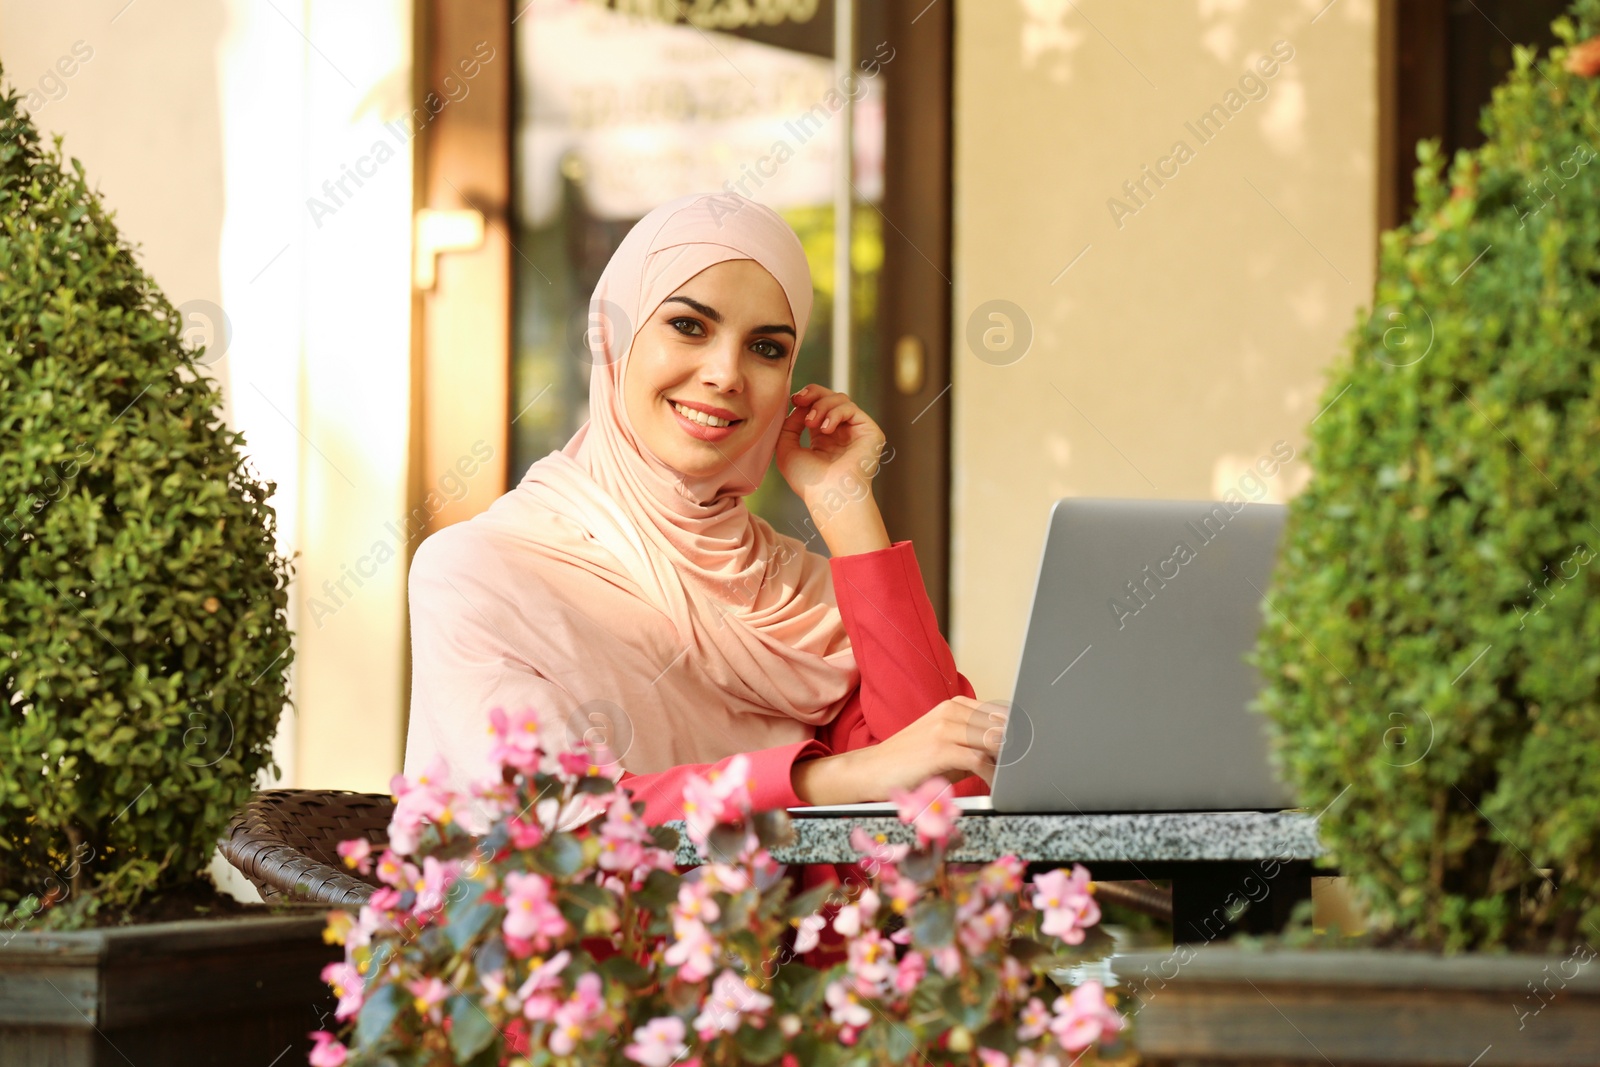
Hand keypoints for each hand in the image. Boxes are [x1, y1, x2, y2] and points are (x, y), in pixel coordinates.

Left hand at [775, 384, 888, 512]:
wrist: (829, 496)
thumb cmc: (808, 481)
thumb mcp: (786, 449)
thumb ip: (788, 424)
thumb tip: (800, 405)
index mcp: (823, 437)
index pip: (816, 406)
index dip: (805, 398)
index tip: (793, 400)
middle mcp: (841, 432)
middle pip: (829, 397)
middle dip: (813, 393)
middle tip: (799, 400)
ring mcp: (856, 432)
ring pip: (841, 399)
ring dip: (822, 406)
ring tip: (811, 424)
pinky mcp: (870, 432)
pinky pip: (851, 408)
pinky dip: (835, 413)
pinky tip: (825, 429)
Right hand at [791, 697, 1009, 804]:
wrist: (871, 771)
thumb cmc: (911, 764)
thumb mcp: (947, 749)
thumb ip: (976, 746)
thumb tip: (1011, 756)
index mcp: (955, 706)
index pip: (1002, 713)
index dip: (1020, 732)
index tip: (1035, 748)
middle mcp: (951, 711)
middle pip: (1002, 725)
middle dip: (1018, 747)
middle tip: (1030, 767)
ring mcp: (944, 728)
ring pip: (994, 739)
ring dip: (1008, 760)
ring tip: (1015, 777)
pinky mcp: (939, 749)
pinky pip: (979, 759)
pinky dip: (992, 774)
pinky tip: (994, 785)